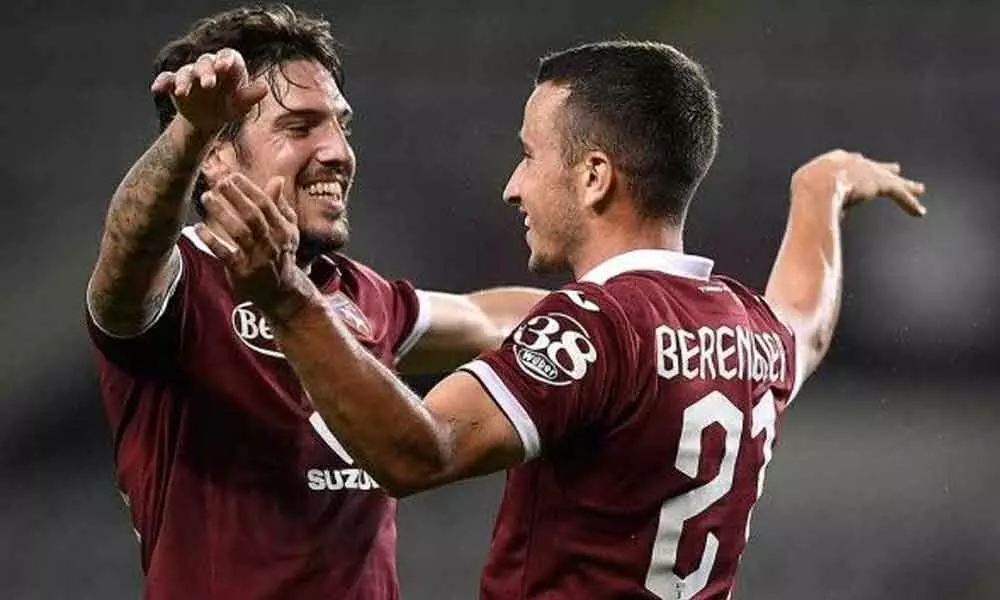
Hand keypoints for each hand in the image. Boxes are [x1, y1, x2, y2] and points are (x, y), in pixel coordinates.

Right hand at [151, 48, 267, 133]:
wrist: (209, 120)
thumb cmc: (230, 108)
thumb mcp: (241, 105)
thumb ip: (251, 96)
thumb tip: (265, 87)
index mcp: (228, 68)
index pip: (228, 56)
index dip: (226, 59)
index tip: (224, 66)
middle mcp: (208, 67)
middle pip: (206, 61)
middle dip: (206, 71)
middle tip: (208, 85)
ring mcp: (191, 74)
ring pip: (185, 71)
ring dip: (184, 80)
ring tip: (182, 92)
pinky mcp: (175, 83)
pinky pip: (167, 79)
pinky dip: (162, 82)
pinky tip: (156, 89)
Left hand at [195, 173, 317, 321]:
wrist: (282, 292)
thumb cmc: (281, 255)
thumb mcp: (287, 230)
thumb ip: (280, 206)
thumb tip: (277, 179)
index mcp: (284, 229)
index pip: (266, 204)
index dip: (248, 188)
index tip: (232, 176)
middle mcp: (272, 243)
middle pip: (253, 215)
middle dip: (235, 197)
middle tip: (218, 183)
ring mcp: (258, 259)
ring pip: (239, 232)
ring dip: (221, 213)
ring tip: (206, 198)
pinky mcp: (243, 273)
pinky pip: (225, 254)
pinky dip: (211, 240)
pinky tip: (199, 228)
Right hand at [791, 150, 926, 217]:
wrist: (816, 188)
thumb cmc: (805, 195)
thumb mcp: (806, 200)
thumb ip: (815, 209)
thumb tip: (812, 226)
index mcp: (831, 162)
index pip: (849, 163)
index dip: (856, 171)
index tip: (861, 176)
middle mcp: (853, 162)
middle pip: (872, 167)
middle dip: (883, 170)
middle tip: (894, 169)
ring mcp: (868, 171)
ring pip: (890, 180)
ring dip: (905, 186)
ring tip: (919, 189)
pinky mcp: (881, 182)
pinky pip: (898, 194)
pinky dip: (908, 203)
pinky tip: (919, 212)